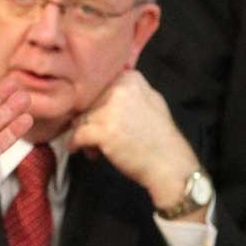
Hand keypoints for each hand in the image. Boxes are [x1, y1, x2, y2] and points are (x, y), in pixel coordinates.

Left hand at [67, 70, 204, 220]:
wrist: (170, 166)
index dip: (96, 104)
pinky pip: (76, 135)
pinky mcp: (102, 131)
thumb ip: (130, 91)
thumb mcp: (152, 102)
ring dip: (84, 134)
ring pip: (80, 119)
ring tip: (96, 148)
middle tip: (98, 137)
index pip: (98, 87)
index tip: (99, 118)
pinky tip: (80, 150)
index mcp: (130, 79)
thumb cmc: (160, 137)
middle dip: (89, 120)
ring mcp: (110, 110)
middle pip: (87, 104)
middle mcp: (119, 89)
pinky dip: (75, 144)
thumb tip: (105, 89)